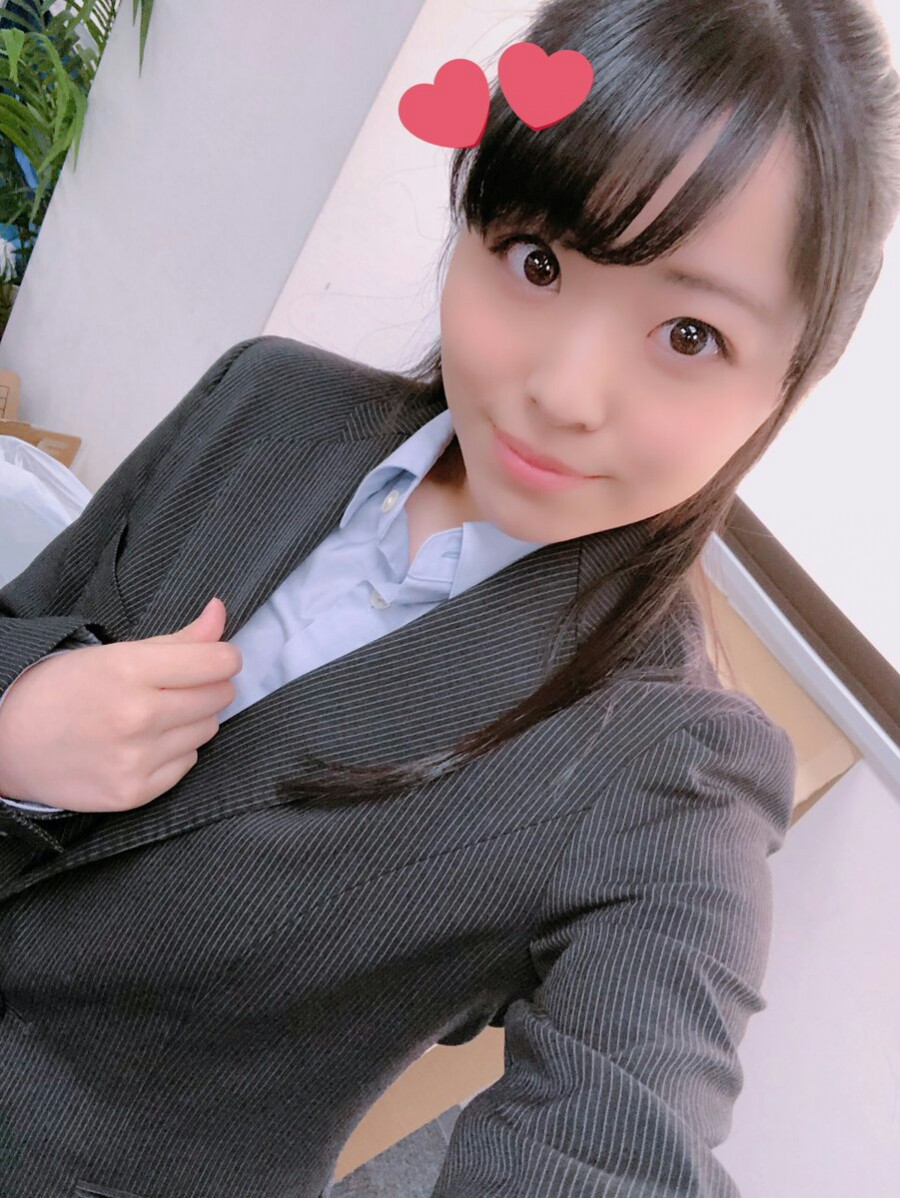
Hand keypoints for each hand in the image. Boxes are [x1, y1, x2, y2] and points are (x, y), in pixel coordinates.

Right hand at [0, 597, 240, 812]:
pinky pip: (188, 763)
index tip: (214, 658)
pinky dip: (175, 751)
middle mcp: (136, 716)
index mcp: (129, 671)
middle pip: (218, 696)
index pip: (216, 662)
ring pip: (207, 730)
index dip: (223, 657)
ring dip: (193, 719)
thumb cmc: (64, 689)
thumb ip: (178, 639)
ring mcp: (136, 759)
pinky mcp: (134, 792)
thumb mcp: (115, 653)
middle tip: (178, 686)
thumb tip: (220, 612)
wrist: (10, 744)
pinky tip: (145, 743)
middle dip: (208, 686)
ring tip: (156, 714)